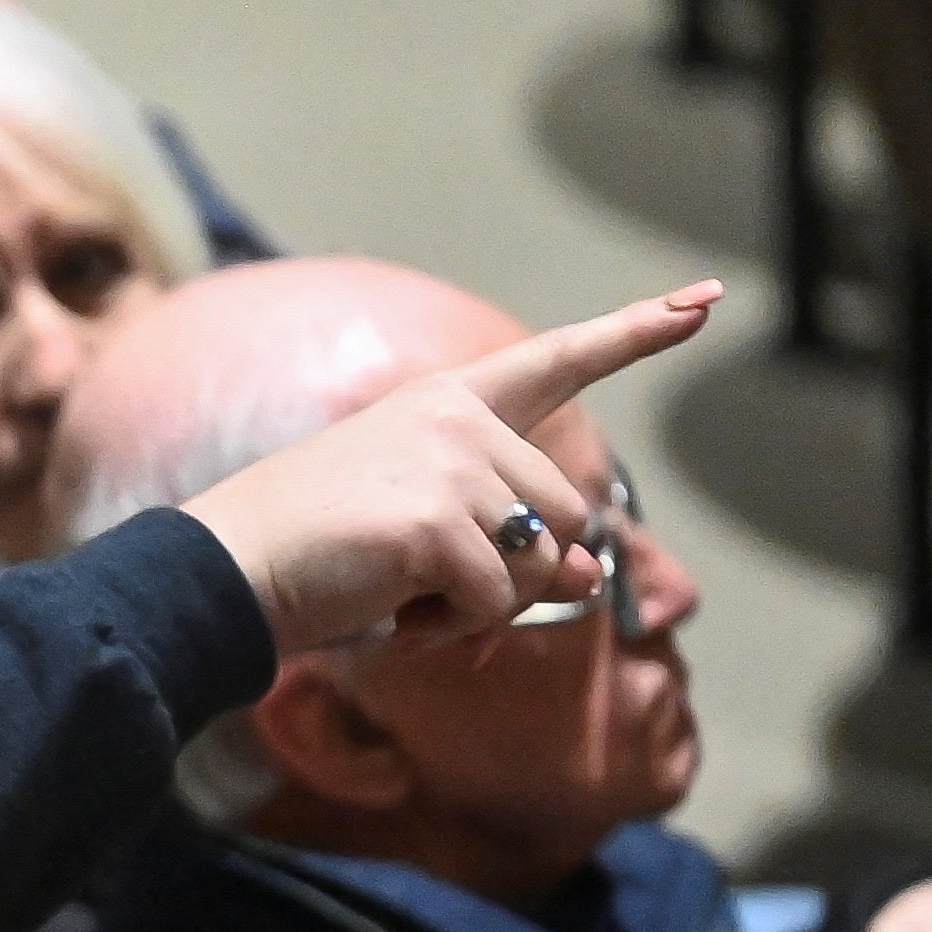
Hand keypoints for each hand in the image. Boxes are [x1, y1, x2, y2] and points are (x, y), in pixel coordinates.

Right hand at [179, 281, 720, 652]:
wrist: (228, 570)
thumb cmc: (315, 552)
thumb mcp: (426, 537)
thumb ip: (511, 540)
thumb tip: (588, 578)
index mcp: (450, 402)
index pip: (559, 359)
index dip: (637, 331)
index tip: (703, 300)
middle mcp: (459, 419)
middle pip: (565, 515)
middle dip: (518, 573)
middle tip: (431, 589)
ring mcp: (452, 465)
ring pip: (542, 563)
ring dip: (486, 607)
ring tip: (406, 595)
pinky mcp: (438, 522)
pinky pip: (496, 603)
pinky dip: (452, 631)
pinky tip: (395, 613)